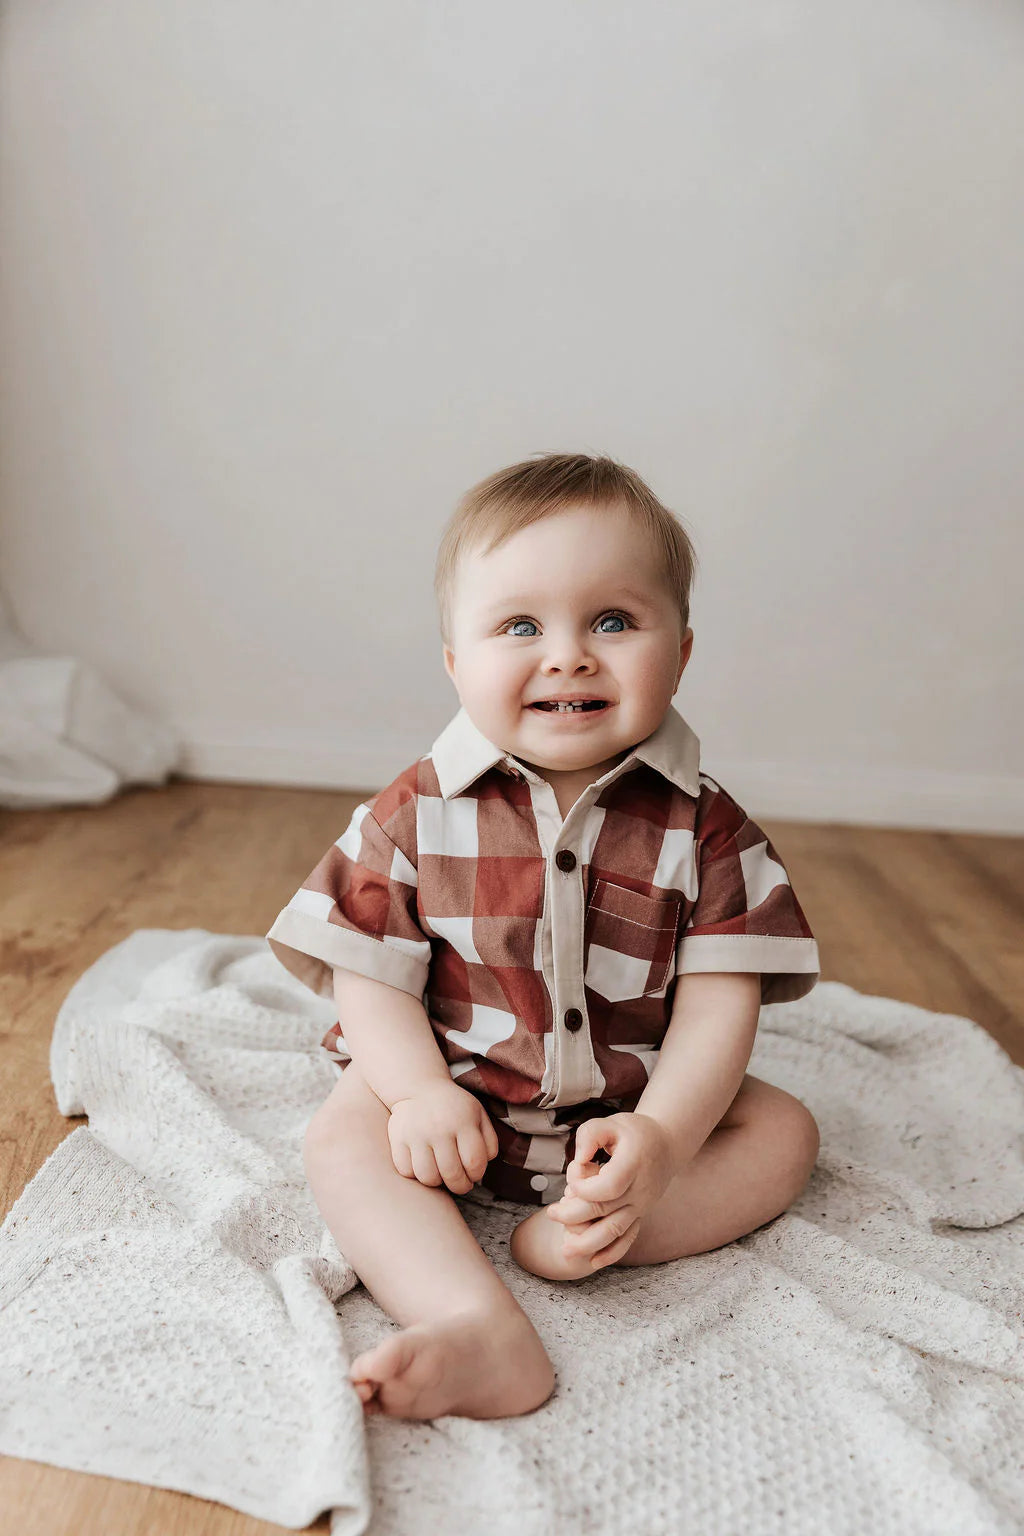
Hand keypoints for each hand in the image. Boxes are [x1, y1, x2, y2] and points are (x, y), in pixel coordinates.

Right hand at [387, 1081, 498, 1195]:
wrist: (420, 1088)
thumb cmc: (454, 1109)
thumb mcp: (478, 1116)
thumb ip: (489, 1142)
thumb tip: (482, 1168)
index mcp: (463, 1121)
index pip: (474, 1162)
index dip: (476, 1175)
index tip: (473, 1174)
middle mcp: (439, 1128)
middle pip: (452, 1174)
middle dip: (460, 1186)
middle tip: (460, 1184)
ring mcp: (416, 1133)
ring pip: (428, 1177)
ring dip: (437, 1182)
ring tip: (441, 1173)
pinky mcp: (397, 1139)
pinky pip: (406, 1171)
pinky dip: (415, 1174)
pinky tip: (423, 1164)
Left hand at [546, 1112, 678, 1269]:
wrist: (667, 1145)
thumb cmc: (633, 1132)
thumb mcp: (611, 1122)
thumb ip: (590, 1135)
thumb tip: (578, 1159)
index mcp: (634, 1164)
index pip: (609, 1186)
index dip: (585, 1188)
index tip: (572, 1180)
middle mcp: (640, 1189)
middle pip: (605, 1210)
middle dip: (573, 1215)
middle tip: (551, 1213)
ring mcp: (641, 1205)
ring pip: (615, 1231)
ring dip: (588, 1243)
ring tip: (565, 1250)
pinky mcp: (640, 1215)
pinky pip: (628, 1238)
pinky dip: (611, 1253)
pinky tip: (593, 1262)